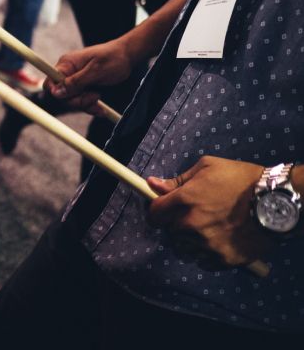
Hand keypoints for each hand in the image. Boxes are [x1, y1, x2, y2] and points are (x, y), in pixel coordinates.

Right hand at [43, 39, 132, 115]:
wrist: (128, 57)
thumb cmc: (113, 58)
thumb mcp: (95, 71)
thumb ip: (75, 82)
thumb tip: (56, 92)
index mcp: (67, 64)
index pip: (50, 82)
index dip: (57, 93)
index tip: (73, 96)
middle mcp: (68, 73)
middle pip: (61, 96)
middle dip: (77, 100)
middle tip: (94, 96)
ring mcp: (76, 81)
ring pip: (72, 101)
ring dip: (86, 104)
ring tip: (99, 98)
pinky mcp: (83, 88)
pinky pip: (81, 102)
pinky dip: (91, 106)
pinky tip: (100, 107)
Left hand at [147, 156, 271, 267]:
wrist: (277, 201)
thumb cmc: (243, 179)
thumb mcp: (208, 167)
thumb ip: (178, 180)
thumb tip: (151, 184)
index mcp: (185, 200)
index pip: (154, 214)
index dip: (158, 211)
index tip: (165, 210)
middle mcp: (191, 224)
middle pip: (169, 231)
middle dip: (177, 224)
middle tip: (196, 216)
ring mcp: (206, 244)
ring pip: (184, 248)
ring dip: (190, 241)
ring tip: (209, 229)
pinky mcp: (222, 259)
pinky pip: (202, 261)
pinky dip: (206, 254)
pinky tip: (219, 240)